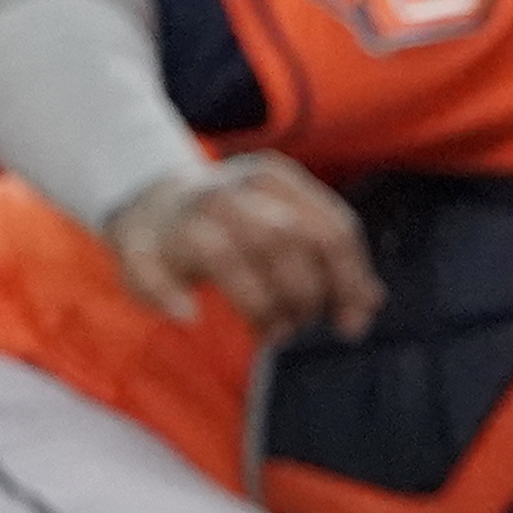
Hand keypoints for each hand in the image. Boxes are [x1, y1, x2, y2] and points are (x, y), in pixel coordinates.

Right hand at [105, 154, 385, 340]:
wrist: (151, 204)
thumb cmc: (235, 228)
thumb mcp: (287, 228)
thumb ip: (330, 261)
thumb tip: (372, 304)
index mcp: (274, 179)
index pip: (331, 228)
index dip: (349, 280)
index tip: (353, 323)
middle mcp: (230, 190)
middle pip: (284, 240)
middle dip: (303, 294)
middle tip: (300, 326)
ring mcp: (184, 215)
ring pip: (228, 255)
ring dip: (257, 304)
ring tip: (270, 333)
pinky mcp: (141, 243)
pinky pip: (152, 273)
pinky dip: (170, 298)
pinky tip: (190, 316)